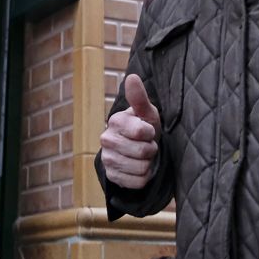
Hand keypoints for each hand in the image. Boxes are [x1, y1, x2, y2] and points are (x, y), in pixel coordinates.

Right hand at [99, 74, 161, 188]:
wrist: (137, 149)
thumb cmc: (144, 127)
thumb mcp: (146, 112)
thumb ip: (139, 97)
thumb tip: (131, 76)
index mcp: (115, 121)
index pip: (143, 132)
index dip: (151, 133)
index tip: (148, 131)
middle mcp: (107, 140)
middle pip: (143, 152)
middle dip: (151, 149)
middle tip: (147, 145)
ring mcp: (107, 160)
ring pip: (141, 168)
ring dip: (148, 164)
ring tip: (143, 156)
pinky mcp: (111, 177)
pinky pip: (137, 182)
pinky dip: (143, 177)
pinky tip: (138, 168)